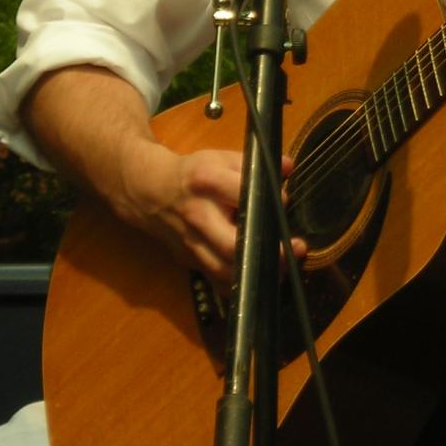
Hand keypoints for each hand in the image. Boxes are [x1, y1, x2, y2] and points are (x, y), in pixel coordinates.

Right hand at [114, 141, 300, 288]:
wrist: (150, 193)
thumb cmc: (193, 174)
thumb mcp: (221, 158)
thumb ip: (254, 164)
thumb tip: (288, 166)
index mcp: (206, 182)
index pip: (243, 193)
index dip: (269, 200)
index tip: (283, 204)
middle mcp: (197, 215)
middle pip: (233, 243)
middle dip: (267, 252)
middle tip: (295, 250)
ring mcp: (191, 243)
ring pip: (224, 270)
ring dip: (256, 274)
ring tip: (283, 269)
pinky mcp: (189, 261)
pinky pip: (215, 281)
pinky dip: (238, 286)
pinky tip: (257, 282)